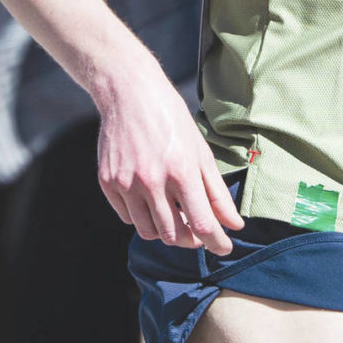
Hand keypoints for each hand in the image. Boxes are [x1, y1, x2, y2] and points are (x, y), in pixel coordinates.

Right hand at [92, 44, 243, 253]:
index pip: (202, 224)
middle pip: (174, 234)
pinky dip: (143, 217)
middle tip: (199, 231)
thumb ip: (217, 193)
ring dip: (166, 232)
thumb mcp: (201, 152)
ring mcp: (126, 183)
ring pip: (149, 232)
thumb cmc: (171, 120)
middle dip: (191, 240)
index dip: (217, 242)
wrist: (129, 93)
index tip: (225, 248)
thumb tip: (234, 225)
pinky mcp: (107, 183)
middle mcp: (151, 181)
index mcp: (181, 171)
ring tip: (175, 215)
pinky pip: (128, 217)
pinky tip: (151, 201)